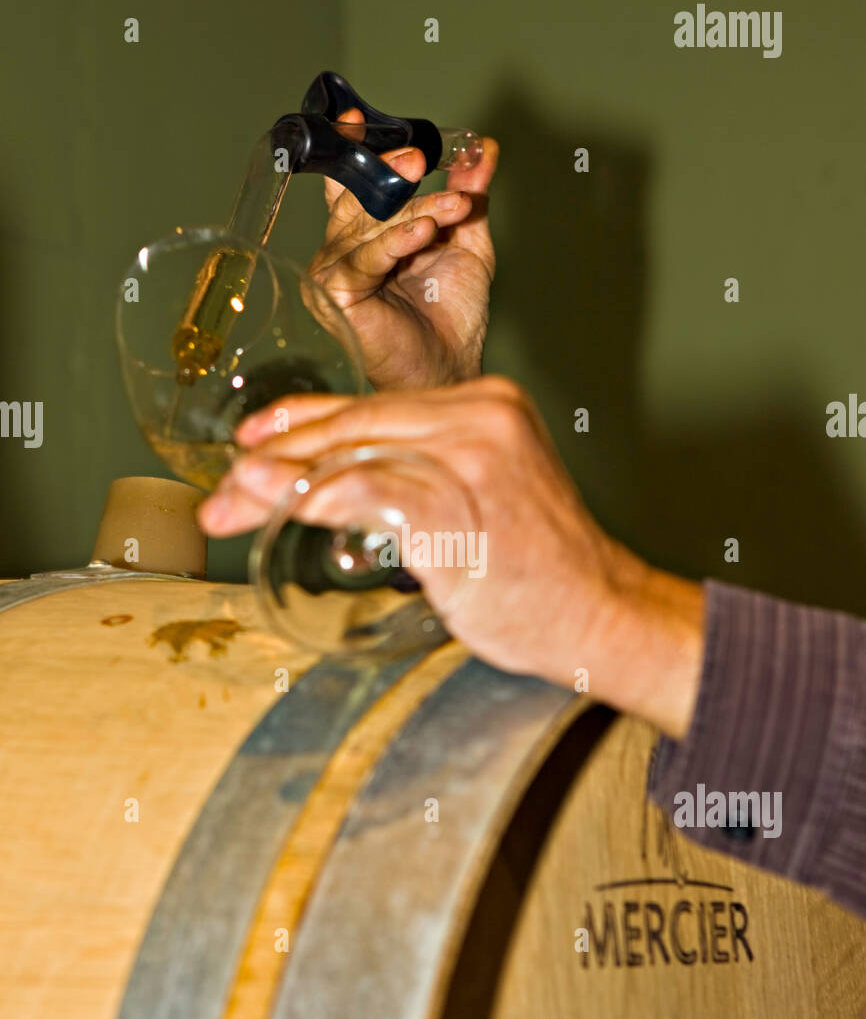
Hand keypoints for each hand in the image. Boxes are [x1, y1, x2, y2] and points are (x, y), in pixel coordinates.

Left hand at [199, 377, 704, 738]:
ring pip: (352, 455)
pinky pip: (370, 494)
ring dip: (279, 481)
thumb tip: (333, 484)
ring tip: (229, 503)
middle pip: (353, 426)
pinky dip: (314, 498)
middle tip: (225, 491)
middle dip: (277, 459)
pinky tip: (277, 506)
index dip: (303, 423)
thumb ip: (417, 478)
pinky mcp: (460, 506)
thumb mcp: (478, 498)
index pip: (373, 407)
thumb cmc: (538, 569)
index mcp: (486, 404)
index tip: (255, 442)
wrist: (603, 614)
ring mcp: (472, 457)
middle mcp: (480, 415)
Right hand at [306, 109, 497, 390]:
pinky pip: (364, 260)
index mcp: (364, 235)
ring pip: (369, 224)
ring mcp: (333, 273)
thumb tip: (483, 148)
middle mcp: (341, 250)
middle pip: (364, 198)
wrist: (451, 369)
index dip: (352, 149)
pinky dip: (395, 243)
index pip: (351, 182)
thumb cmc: (452, 318)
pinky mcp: (336, 297)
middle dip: (394, 176)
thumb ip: (467, 195)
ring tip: (453, 209)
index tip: (357, 117)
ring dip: (415, 212)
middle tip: (421, 159)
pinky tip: (424, 233)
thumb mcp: (465, 242)